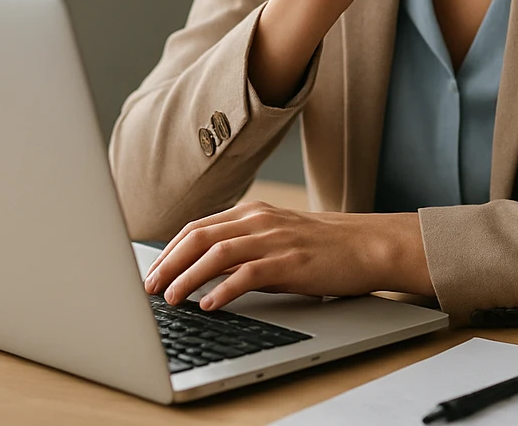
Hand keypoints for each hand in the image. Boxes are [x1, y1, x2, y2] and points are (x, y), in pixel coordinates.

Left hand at [142, 202, 432, 310]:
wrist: (369, 244)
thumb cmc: (325, 247)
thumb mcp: (278, 239)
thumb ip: (245, 250)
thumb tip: (206, 273)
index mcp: (253, 213)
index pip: (197, 228)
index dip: (169, 251)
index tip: (151, 273)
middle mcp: (259, 220)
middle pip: (199, 236)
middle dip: (168, 263)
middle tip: (148, 288)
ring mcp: (274, 239)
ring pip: (216, 253)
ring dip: (187, 277)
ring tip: (171, 298)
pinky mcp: (290, 261)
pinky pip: (248, 273)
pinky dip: (224, 289)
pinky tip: (209, 304)